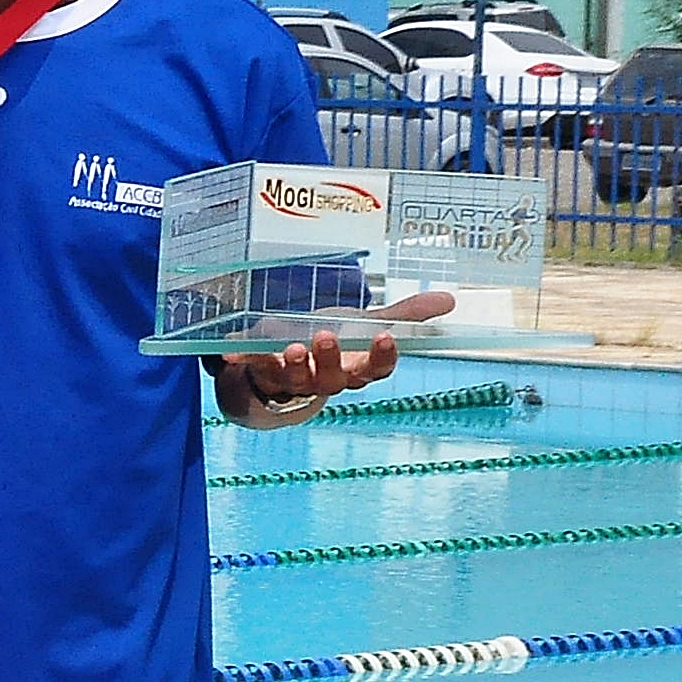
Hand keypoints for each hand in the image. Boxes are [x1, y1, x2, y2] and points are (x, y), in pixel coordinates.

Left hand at [219, 291, 452, 411]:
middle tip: (325, 337)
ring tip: (291, 347)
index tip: (387, 338)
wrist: (284, 360)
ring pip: (295, 380)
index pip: (376, 370)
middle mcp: (326, 381)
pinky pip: (252, 370)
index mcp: (355, 369)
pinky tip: (232, 350)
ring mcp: (292, 381)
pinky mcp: (261, 374)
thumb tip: (448, 300)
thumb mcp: (364, 324)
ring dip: (293, 365)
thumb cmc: (331, 342)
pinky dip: (243, 359)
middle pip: (333, 380)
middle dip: (330, 360)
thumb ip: (403, 315)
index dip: (382, 357)